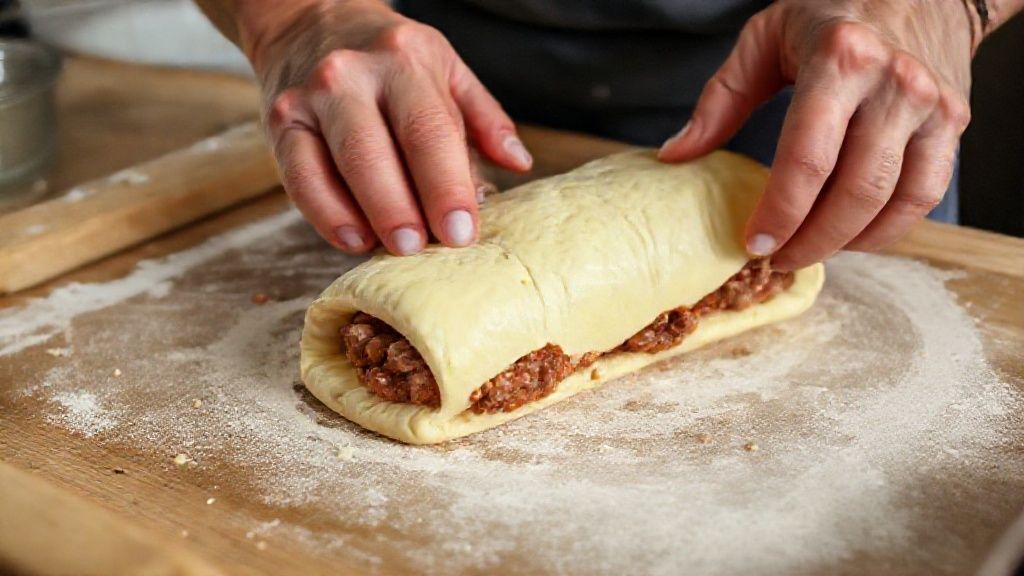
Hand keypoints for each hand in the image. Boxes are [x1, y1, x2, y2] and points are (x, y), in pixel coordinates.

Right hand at [246, 1, 531, 254]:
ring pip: (338, 167)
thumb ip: (483, 118)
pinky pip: (300, 179)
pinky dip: (326, 215)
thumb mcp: (445, 68)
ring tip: (393, 251)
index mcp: (405, 60)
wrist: (310, 21)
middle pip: (378, 153)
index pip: (430, 131)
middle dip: (404, 210)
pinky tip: (353, 239)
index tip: (463, 233)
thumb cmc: (391, 58)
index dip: (446, 187)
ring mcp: (310, 98)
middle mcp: (352, 74)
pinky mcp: (281, 122)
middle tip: (426, 250)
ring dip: (368, 217)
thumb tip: (518, 163)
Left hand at [658, 0, 974, 269]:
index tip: (754, 243)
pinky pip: (926, 194)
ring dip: (849, 241)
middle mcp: (894, 83)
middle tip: (779, 259)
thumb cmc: (832, 12)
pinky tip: (854, 234)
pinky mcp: (953, 122)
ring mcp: (930, 105)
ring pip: (894, 201)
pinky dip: (889, 227)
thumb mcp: (765, 39)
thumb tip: (676, 155)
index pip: (808, 158)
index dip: (780, 212)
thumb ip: (721, 99)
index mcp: (840, 59)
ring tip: (810, 250)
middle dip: (812, 239)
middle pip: (855, 191)